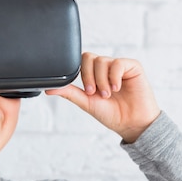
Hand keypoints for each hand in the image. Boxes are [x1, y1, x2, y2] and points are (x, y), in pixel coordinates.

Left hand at [45, 52, 160, 142]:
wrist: (131, 123)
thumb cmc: (111, 113)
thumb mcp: (86, 102)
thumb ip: (68, 92)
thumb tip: (48, 88)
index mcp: (94, 74)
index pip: (81, 61)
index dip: (81, 74)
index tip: (87, 91)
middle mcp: (106, 68)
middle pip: (89, 57)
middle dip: (89, 76)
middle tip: (94, 92)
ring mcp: (119, 66)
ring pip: (102, 61)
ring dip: (102, 80)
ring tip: (107, 94)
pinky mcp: (133, 67)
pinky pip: (118, 63)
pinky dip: (114, 77)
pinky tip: (116, 88)